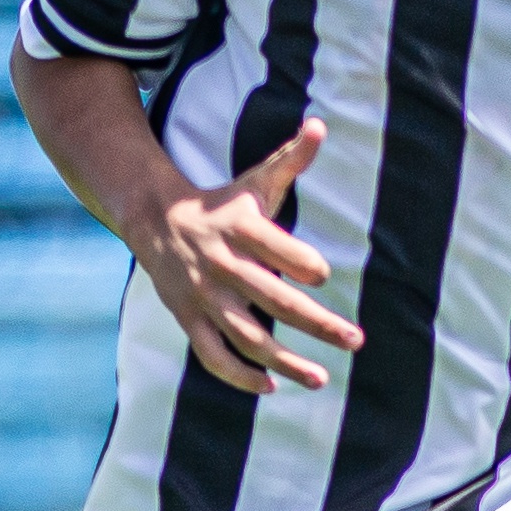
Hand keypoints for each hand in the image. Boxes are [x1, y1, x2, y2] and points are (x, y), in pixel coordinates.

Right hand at [136, 116, 363, 395]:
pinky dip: (238, 375)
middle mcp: (221, 264)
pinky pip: (212, 354)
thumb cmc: (223, 203)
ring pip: (245, 335)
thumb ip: (290, 159)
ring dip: (284, 361)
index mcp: (239, 227)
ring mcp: (203, 296)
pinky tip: (271, 386)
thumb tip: (320, 124)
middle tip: (355, 339)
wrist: (155, 221)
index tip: (324, 274)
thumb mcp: (254, 180)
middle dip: (315, 322)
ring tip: (322, 377)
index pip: (270, 245)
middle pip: (271, 297)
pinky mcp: (189, 319)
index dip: (296, 258)